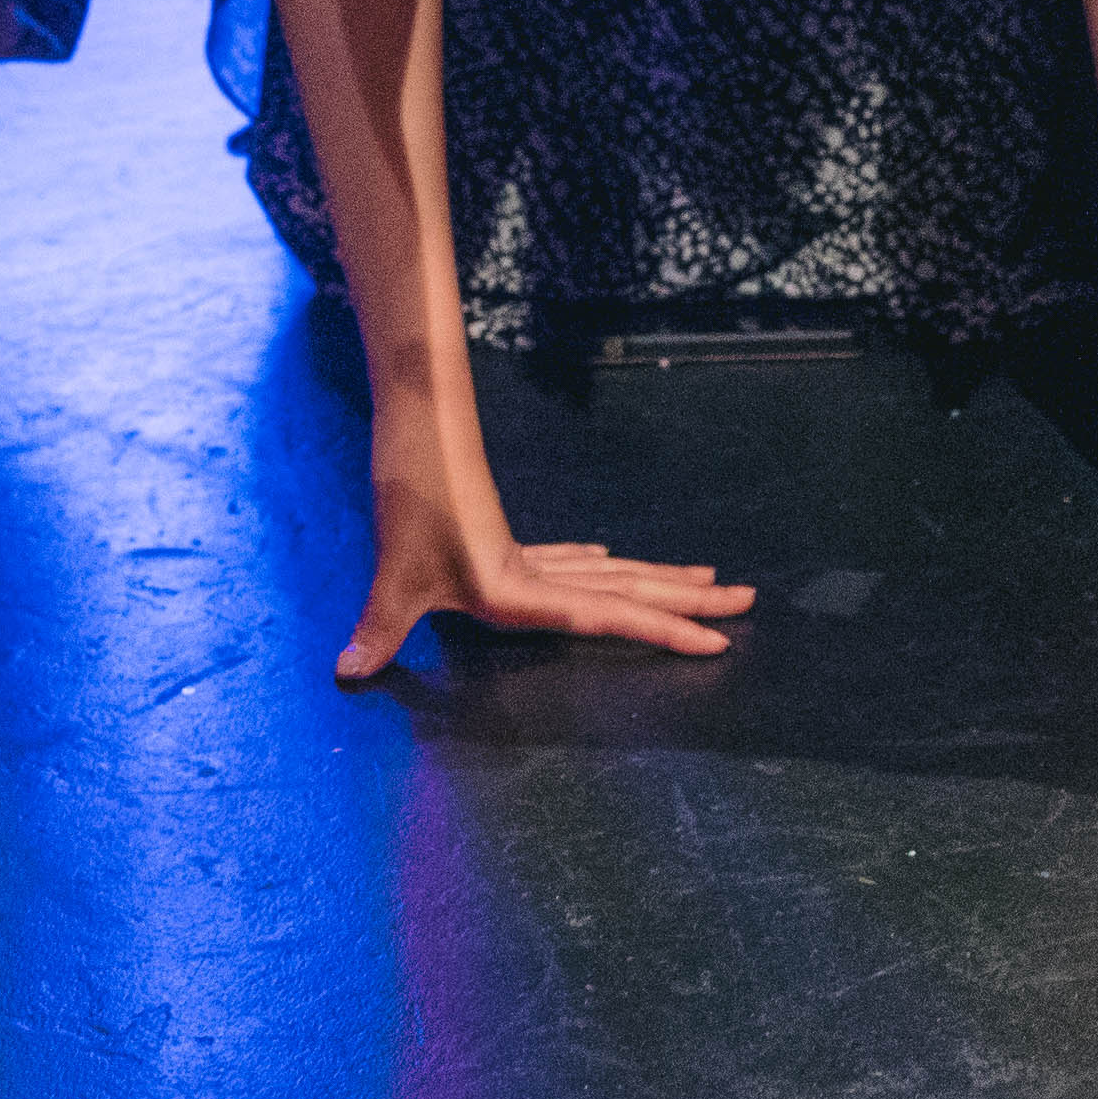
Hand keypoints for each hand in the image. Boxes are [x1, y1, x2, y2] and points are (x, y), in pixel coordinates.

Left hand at [339, 434, 750, 680]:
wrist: (416, 427)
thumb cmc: (412, 496)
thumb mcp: (395, 573)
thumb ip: (381, 627)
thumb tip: (349, 671)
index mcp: (521, 591)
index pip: (608, 616)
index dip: (663, 631)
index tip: (716, 637)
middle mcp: (534, 574)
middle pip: (628, 588)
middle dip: (687, 600)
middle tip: (748, 601)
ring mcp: (524, 555)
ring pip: (609, 571)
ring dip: (656, 579)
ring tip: (706, 580)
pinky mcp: (504, 541)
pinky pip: (567, 562)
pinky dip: (596, 568)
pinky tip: (605, 560)